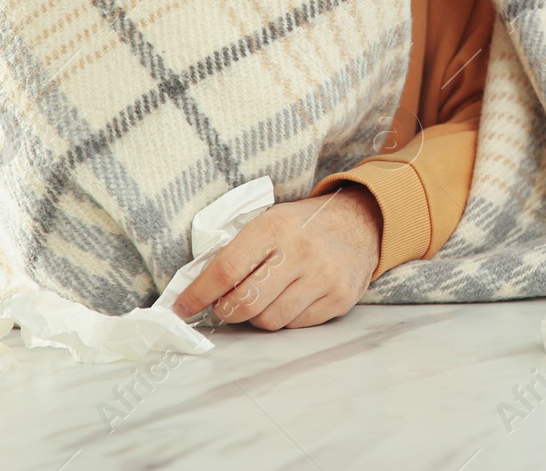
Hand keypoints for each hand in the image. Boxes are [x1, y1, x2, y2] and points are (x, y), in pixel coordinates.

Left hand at [172, 185, 383, 329]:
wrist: (363, 221)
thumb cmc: (304, 224)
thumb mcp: (271, 219)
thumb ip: (240, 248)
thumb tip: (199, 287)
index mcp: (276, 227)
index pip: (227, 269)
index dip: (199, 293)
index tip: (182, 307)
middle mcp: (301, 252)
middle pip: (246, 303)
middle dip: (226, 311)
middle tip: (224, 306)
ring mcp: (323, 277)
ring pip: (270, 320)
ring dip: (257, 317)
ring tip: (262, 300)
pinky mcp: (339, 298)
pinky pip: (296, 325)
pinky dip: (285, 318)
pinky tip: (289, 299)